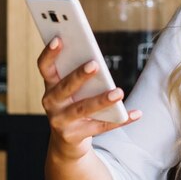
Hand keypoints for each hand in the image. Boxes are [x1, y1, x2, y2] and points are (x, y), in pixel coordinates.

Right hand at [38, 37, 139, 158]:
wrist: (66, 141)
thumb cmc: (72, 104)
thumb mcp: (70, 89)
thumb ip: (78, 74)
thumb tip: (96, 59)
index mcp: (50, 86)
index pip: (45, 67)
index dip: (49, 54)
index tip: (58, 39)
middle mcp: (51, 103)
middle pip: (65, 87)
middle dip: (79, 76)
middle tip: (94, 64)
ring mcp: (61, 121)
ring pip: (83, 108)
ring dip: (101, 100)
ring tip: (119, 92)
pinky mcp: (75, 135)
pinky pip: (101, 126)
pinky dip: (120, 120)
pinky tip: (136, 113)